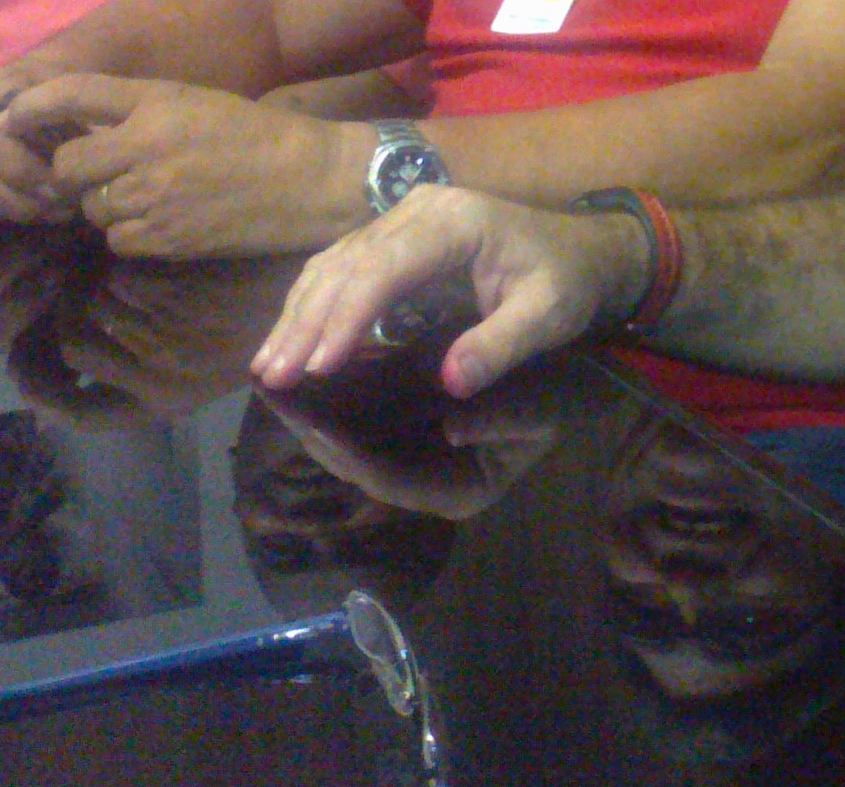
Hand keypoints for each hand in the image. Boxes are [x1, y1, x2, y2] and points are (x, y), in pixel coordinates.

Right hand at [0, 54, 76, 222]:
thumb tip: (78, 146)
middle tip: (53, 211)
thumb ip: (61, 110)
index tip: (59, 189)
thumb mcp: (58, 87)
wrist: (12, 82)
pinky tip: (5, 211)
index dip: (24, 172)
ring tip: (36, 214)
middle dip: (15, 202)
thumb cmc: (41, 90)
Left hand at [23, 74, 366, 258]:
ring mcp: (152, 197)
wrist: (309, 179)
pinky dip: (129, 232)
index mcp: (154, 104)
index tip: (11, 117)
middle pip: (68, 166)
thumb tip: (74, 125)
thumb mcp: (191, 101)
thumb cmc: (252, 132)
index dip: (31, 106)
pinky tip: (161, 218)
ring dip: (105, 203)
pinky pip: (117, 239)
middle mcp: (144, 148)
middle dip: (76, 172)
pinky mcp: (164, 239)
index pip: (71, 95)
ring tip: (145, 194)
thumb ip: (133, 110)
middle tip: (100, 171)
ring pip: (91, 207)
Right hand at [37, 259, 302, 420]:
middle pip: (74, 346)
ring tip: (110, 265)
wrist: (315, 283)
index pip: (81, 412)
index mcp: (162, 404)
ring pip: (90, 306)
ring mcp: (163, 335)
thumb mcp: (198, 369)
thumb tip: (68, 361)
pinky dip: (122, 261)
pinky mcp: (173, 294)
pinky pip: (119, 275)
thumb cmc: (257, 324)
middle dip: (67, 315)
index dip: (47, 393)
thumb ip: (139, 373)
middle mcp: (156, 379)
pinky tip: (139, 252)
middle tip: (76, 288)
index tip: (30, 368)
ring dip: (92, 281)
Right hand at [252, 185, 648, 399]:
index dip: (347, 317)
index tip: (317, 366)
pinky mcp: (396, 234)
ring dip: (299, 313)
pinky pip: (343, 264)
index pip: (384, 268)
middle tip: (272, 376)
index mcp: (455, 222)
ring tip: (267, 366)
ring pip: (335, 262)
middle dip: (306, 322)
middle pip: (348, 264)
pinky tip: (291, 338)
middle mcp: (420, 209)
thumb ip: (501, 345)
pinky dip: (313, 302)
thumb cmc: (567, 282)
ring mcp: (404, 217)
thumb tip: (450, 381)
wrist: (583, 250)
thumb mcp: (549, 316)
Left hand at [256, 388, 563, 522]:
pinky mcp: (405, 419)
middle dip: (312, 427)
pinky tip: (308, 352)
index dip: (347, 455)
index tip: (314, 425)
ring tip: (275, 371)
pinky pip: (358, 407)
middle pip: (355, 460)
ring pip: (348, 435)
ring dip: (311, 405)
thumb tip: (456, 428)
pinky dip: (332, 382)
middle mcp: (425, 479)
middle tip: (274, 390)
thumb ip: (502, 420)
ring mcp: (411, 449)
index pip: (387, 479)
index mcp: (456, 492)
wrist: (571, 372)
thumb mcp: (542, 408)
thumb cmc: (562, 393)